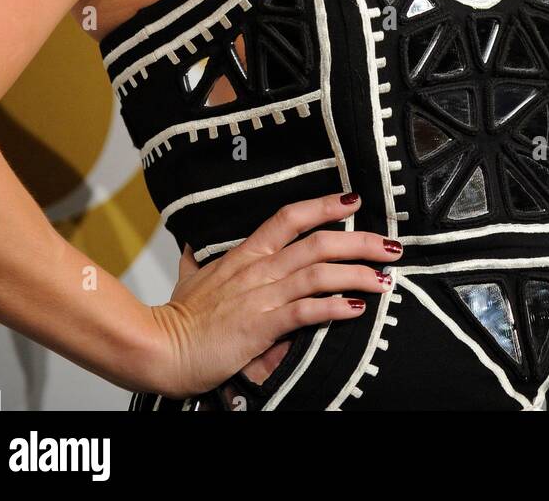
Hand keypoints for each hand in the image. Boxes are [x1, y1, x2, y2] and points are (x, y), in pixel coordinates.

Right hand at [144, 191, 401, 397]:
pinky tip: (355, 309)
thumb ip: (197, 263)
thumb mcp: (189, 280)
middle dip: (359, 241)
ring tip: (384, 278)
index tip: (352, 200)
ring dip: (356, 274)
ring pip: (318, 273)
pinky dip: (333, 307)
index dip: (323, 205)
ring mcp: (261, 296)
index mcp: (245, 255)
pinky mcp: (261, 326)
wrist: (158, 347)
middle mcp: (258, 269)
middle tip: (391, 244)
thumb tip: (191, 248)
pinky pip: (304, 311)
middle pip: (317, 242)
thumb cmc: (176, 317)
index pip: (289, 217)